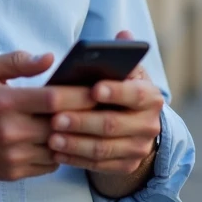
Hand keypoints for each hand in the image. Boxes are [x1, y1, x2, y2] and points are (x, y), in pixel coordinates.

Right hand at [0, 50, 96, 181]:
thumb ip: (18, 61)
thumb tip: (50, 58)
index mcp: (6, 101)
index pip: (54, 99)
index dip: (80, 95)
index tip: (96, 89)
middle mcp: (11, 130)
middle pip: (61, 125)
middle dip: (83, 116)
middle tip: (100, 107)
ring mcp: (13, 154)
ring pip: (59, 148)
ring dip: (72, 137)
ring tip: (84, 125)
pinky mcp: (13, 171)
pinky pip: (49, 165)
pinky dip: (58, 153)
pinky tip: (59, 140)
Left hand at [47, 31, 163, 174]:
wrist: (135, 123)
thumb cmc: (120, 89)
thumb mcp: (125, 71)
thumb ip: (121, 54)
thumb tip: (123, 36)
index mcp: (151, 96)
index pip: (135, 94)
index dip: (115, 92)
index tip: (93, 89)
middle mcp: (150, 124)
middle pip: (113, 125)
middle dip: (83, 122)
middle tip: (56, 118)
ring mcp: (139, 148)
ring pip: (104, 149)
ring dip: (75, 144)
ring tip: (51, 138)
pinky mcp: (126, 165)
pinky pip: (99, 166)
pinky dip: (76, 159)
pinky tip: (56, 152)